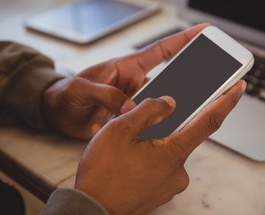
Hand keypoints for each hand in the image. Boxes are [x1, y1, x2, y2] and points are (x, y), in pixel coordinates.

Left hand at [42, 23, 209, 139]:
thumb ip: (107, 95)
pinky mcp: (128, 119)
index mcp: (127, 67)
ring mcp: (133, 102)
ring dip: (172, 109)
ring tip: (188, 113)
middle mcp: (135, 84)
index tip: (203, 32)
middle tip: (209, 85)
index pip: (161, 50)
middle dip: (189, 80)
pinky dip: (155, 126)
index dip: (183, 40)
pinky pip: (147, 121)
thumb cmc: (66, 93)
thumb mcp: (83, 89)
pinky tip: (161, 132)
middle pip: (169, 79)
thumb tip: (130, 108)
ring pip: (160, 103)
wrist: (55, 114)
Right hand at [74, 79, 245, 214]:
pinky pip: (159, 168)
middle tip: (140, 126)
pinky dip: (149, 158)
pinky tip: (128, 161)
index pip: (210, 121)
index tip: (239, 88)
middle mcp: (178, 172)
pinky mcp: (159, 194)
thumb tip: (169, 103)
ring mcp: (170, 186)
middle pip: (181, 137)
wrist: (92, 213)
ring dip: (152, 144)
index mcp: (174, 153)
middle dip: (164, 126)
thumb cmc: (102, 175)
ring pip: (166, 152)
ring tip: (126, 146)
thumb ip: (149, 110)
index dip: (227, 101)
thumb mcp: (120, 130)